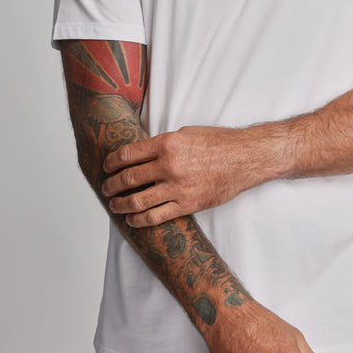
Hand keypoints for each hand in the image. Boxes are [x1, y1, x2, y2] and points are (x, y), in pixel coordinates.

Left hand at [102, 126, 272, 225]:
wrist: (246, 158)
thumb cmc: (219, 143)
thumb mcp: (187, 133)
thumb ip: (163, 144)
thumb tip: (142, 153)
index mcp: (167, 143)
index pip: (127, 154)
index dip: (111, 162)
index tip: (107, 166)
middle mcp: (169, 165)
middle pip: (128, 178)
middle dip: (112, 184)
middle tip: (106, 187)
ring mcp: (178, 187)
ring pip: (137, 201)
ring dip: (120, 204)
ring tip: (114, 204)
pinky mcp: (188, 204)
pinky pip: (156, 216)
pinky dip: (139, 219)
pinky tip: (132, 218)